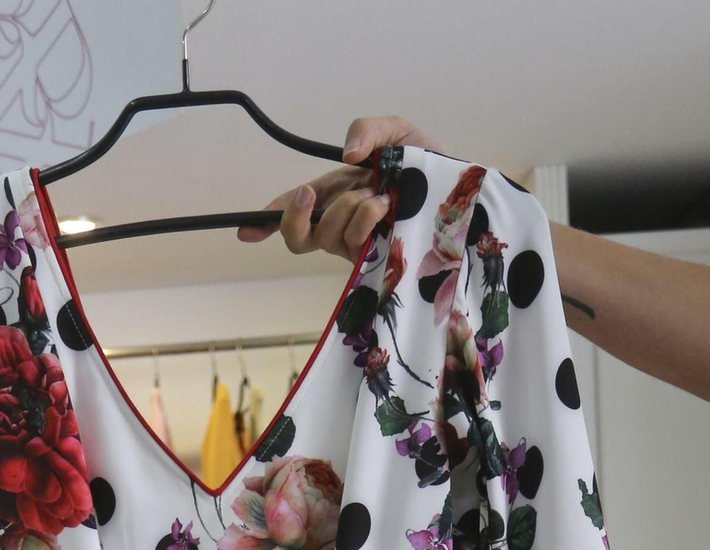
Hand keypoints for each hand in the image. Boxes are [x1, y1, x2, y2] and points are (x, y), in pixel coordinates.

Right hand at [238, 115, 431, 262]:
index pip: (297, 212)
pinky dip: (365, 222)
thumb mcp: (397, 132)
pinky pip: (355, 244)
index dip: (267, 222)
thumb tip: (347, 153)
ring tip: (379, 195)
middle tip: (308, 194)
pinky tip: (386, 208)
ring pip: (329, 236)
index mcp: (340, 194)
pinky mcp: (378, 258)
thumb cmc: (430, 166)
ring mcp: (361, 244)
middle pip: (299, 237)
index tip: (244, 232)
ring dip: (348, 211)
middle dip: (294, 216)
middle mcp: (345, 223)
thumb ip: (368, 130)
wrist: (466, 192)